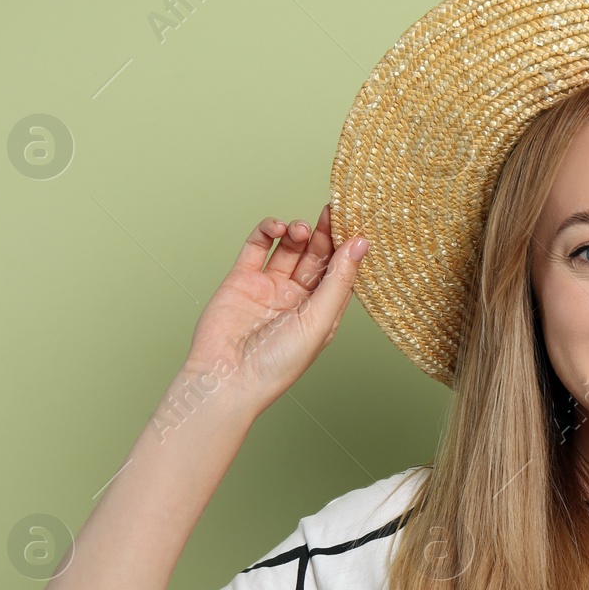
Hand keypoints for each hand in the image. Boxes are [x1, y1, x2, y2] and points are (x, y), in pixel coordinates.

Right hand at [183, 203, 368, 412]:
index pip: (340, 271)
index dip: (347, 246)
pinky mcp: (242, 279)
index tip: (355, 220)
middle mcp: (298, 298)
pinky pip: (257, 247)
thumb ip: (340, 279)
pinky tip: (277, 227)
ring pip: (289, 248)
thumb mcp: (319, 320)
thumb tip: (361, 243)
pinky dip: (267, 231)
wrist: (226, 378)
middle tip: (331, 211)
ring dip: (298, 231)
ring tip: (300, 229)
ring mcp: (269, 288)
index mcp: (322, 311)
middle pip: (317, 256)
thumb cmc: (277, 363)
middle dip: (325, 233)